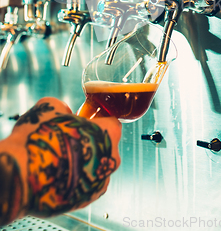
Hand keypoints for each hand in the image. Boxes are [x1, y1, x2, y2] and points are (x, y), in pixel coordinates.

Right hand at [0, 97, 120, 224]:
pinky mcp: (86, 200)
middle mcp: (111, 158)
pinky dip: (74, 179)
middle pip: (104, 145)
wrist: (22, 172)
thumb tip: (64, 112)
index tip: (80, 121)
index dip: (94, 120)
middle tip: (67, 140)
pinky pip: (85, 184)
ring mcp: (100, 181)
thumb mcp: (51, 106)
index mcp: (109, 132)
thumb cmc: (40, 137)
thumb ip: (65, 108)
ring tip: (59, 158)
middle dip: (89, 141)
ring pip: (95, 166)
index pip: (110, 122)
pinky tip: (58, 174)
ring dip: (82, 162)